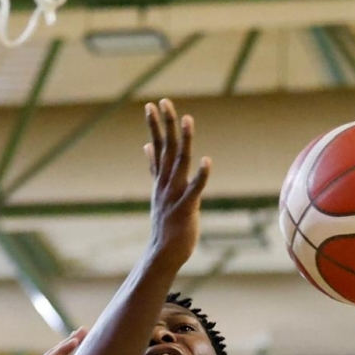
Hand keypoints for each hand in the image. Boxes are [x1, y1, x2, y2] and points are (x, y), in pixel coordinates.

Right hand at [144, 98, 211, 267]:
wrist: (163, 253)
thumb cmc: (165, 224)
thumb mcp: (158, 191)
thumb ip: (154, 168)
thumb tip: (146, 146)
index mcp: (161, 179)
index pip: (157, 147)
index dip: (154, 126)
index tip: (151, 104)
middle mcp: (166, 184)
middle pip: (166, 149)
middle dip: (166, 124)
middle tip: (164, 101)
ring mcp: (175, 195)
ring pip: (180, 163)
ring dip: (184, 141)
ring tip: (188, 119)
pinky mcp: (186, 209)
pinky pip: (195, 190)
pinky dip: (201, 176)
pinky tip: (207, 161)